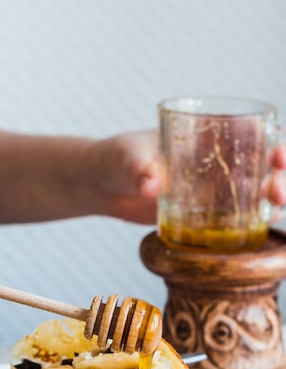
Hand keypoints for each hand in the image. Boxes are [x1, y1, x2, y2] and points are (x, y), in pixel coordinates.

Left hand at [95, 131, 285, 224]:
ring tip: (274, 214)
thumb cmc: (116, 159)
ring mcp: (209, 190)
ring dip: (272, 204)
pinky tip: (258, 234)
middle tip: (278, 193)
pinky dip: (250, 225)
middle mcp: (214, 163)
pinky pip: (232, 220)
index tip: (278, 153)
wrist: (100, 185)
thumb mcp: (128, 158)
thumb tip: (150, 186)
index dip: (275, 142)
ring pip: (254, 195)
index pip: (251, 134)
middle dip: (280, 178)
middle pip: (262, 167)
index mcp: (205, 137)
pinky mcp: (199, 215)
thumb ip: (139, 168)